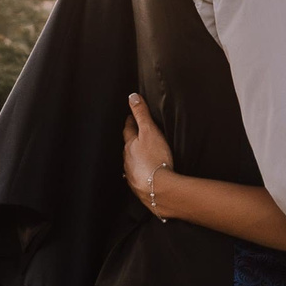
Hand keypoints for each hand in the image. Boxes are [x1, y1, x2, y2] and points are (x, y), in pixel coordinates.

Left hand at [121, 94, 174, 217]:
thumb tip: (132, 97)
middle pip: (127, 146)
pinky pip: (136, 176)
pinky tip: (143, 174)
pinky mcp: (138, 185)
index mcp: (130, 145)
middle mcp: (127, 159)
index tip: (131, 117)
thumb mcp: (149, 130)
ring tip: (140, 154)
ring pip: (131, 161)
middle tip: (135, 134)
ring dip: (134, 157)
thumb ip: (141, 114)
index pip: (128, 129)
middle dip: (131, 140)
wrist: (158, 187)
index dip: (130, 121)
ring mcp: (131, 173)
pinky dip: (139, 172)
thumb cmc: (155, 158)